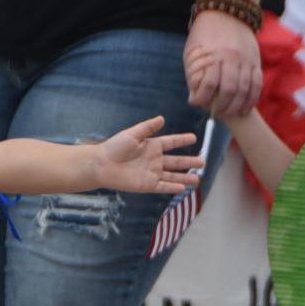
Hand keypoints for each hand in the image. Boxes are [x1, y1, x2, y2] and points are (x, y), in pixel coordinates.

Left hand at [87, 116, 204, 194]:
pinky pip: (163, 186)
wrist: (101, 165)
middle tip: (203, 162)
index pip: (171, 142)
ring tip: (198, 179)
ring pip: (172, 176)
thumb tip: (162, 118)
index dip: (182, 140)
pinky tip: (183, 187)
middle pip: (176, 161)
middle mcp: (154, 160)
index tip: (194, 138)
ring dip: (185, 177)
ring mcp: (151, 173)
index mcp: (151, 145)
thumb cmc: (114, 147)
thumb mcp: (132, 134)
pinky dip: (173, 187)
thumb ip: (147, 128)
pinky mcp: (147, 185)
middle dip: (189, 162)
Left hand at [184, 10, 262, 117]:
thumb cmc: (204, 34)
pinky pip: (257, 85)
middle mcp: (232, 58)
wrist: (226, 12)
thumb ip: (193, 74)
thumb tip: (195, 98)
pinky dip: (252, 99)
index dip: (202, 99)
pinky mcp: (255, 61)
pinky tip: (245, 108)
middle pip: (230, 90)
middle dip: (222, 107)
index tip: (197, 103)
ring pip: (246, 90)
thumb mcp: (192, 51)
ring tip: (231, 114)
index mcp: (214, 55)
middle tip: (216, 114)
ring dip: (238, 106)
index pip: (209, 84)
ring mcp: (247, 60)